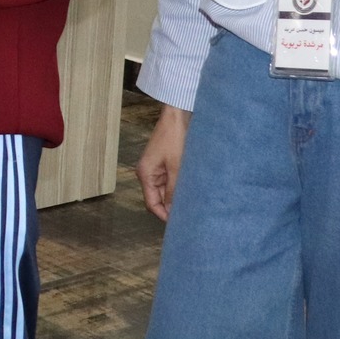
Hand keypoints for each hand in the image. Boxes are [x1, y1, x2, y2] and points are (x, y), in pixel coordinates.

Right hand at [137, 105, 189, 220]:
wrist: (177, 115)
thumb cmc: (175, 137)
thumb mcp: (177, 167)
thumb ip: (174, 191)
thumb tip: (172, 211)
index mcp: (145, 174)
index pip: (152, 204)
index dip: (164, 215)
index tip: (180, 223)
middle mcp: (148, 173)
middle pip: (158, 198)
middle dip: (172, 207)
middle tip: (189, 215)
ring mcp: (156, 167)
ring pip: (165, 190)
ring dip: (177, 196)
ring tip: (193, 202)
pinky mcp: (165, 162)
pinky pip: (170, 180)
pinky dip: (179, 186)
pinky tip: (191, 189)